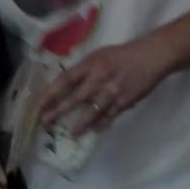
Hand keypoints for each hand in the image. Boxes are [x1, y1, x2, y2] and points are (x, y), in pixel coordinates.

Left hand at [37, 41, 170, 135]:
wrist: (151, 56)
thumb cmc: (121, 55)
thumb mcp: (98, 55)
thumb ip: (83, 70)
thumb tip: (64, 85)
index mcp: (90, 63)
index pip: (65, 79)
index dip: (50, 92)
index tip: (38, 103)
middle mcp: (99, 77)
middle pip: (75, 97)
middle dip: (58, 110)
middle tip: (45, 121)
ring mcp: (112, 91)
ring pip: (93, 111)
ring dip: (80, 124)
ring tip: (71, 133)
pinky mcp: (125, 101)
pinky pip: (110, 116)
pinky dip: (102, 124)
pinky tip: (94, 131)